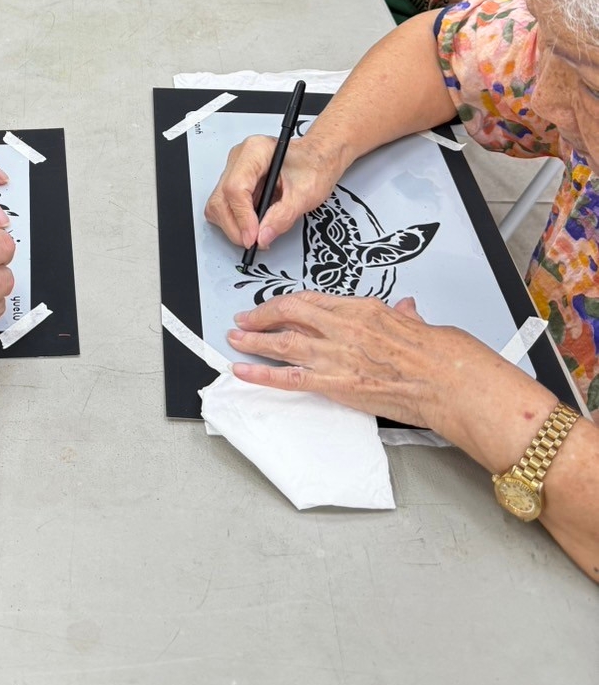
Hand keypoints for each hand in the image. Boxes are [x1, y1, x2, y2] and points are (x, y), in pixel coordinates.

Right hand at [205, 136, 341, 251]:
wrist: (317, 159)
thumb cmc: (314, 166)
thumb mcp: (305, 194)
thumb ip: (282, 217)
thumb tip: (262, 237)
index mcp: (256, 151)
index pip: (235, 188)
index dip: (242, 217)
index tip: (253, 237)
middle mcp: (240, 158)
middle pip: (221, 198)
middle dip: (236, 226)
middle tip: (255, 242)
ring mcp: (235, 169)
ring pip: (218, 204)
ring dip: (234, 225)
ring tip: (258, 232)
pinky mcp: (234, 181)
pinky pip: (224, 206)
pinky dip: (236, 221)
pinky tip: (255, 222)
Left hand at [225, 290, 471, 429]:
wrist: (449, 381)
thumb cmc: (441, 353)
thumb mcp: (418, 322)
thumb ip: (403, 314)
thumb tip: (404, 307)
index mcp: (362, 308)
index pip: (311, 300)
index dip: (286, 303)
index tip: (274, 307)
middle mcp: (343, 327)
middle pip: (290, 315)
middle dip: (261, 317)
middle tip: (243, 320)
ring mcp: (336, 355)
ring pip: (282, 343)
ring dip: (253, 341)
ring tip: (234, 340)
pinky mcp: (336, 384)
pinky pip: (288, 378)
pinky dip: (261, 374)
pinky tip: (242, 371)